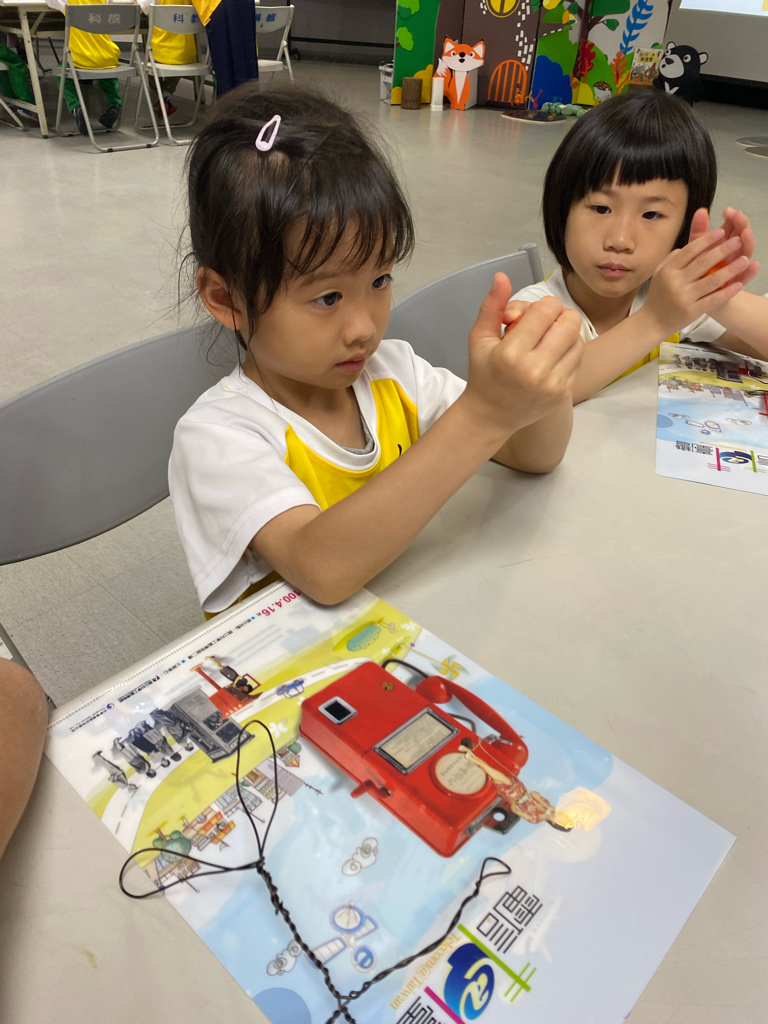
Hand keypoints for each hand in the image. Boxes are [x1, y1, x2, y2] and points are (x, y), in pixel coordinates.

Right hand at [463, 273, 581, 436]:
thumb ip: (492, 305)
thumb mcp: (480, 338)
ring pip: (578, 339)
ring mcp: (552, 384)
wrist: (491, 416)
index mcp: (511, 354)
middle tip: (543, 325)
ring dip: (565, 334)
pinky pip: (578, 359)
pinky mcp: (563, 393)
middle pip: (569, 321)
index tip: (529, 316)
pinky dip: (567, 353)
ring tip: (546, 342)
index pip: (547, 309)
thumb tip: (502, 276)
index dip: (541, 306)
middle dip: (558, 316)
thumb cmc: (484, 374)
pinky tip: (550, 358)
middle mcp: (535, 370)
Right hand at [645, 227, 756, 337]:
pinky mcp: (692, 312)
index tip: (721, 231)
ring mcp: (684, 298)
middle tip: (738, 240)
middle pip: (703, 262)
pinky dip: (727, 292)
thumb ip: (673, 258)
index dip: (707, 240)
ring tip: (744, 260)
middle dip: (723, 249)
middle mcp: (676, 282)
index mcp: (668, 270)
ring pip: (712, 280)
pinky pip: (713, 300)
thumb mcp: (659, 273)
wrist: (652, 323)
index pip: (690, 250)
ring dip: (730, 269)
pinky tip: (739, 284)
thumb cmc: (658, 296)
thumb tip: (691, 245)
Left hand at [688, 207, 758, 286]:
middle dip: (741, 224)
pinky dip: (751, 272)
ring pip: (746, 253)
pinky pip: (745, 278)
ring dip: (748, 242)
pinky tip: (754, 265)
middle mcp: (732, 252)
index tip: (727, 211)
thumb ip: (699, 231)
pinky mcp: (735, 284)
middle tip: (738, 216)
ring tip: (745, 234)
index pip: (732, 225)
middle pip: (741, 235)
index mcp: (723, 241)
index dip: (732, 217)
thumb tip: (700, 210)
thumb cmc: (694, 270)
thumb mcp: (694, 249)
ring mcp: (735, 267)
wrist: (693, 296)